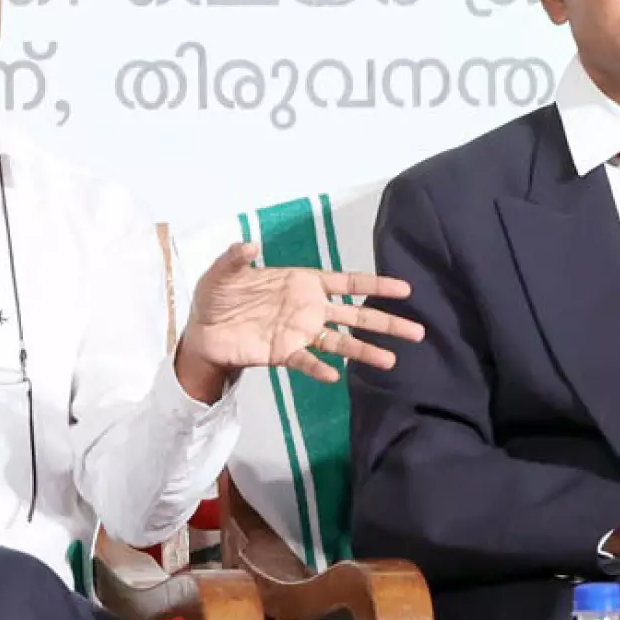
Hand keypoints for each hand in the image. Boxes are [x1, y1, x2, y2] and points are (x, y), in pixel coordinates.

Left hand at [173, 241, 422, 402]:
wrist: (202, 330)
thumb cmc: (218, 295)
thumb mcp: (222, 271)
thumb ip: (236, 259)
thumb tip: (248, 245)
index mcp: (304, 283)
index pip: (348, 282)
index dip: (375, 284)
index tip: (405, 289)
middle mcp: (310, 308)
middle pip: (356, 315)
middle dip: (386, 322)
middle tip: (417, 331)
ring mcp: (300, 332)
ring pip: (341, 342)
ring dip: (365, 351)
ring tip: (390, 361)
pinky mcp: (284, 353)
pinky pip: (307, 361)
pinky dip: (320, 367)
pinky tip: (336, 375)